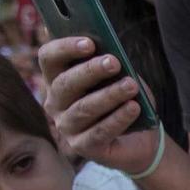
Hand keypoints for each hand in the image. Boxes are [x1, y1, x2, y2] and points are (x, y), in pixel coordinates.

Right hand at [39, 36, 158, 174]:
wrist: (141, 139)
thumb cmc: (125, 100)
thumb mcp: (120, 77)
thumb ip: (111, 64)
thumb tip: (111, 52)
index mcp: (57, 78)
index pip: (48, 58)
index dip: (65, 48)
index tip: (89, 42)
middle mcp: (55, 102)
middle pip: (65, 83)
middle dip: (90, 71)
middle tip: (114, 62)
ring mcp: (66, 126)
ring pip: (84, 108)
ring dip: (109, 95)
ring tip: (131, 86)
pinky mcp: (82, 147)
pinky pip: (99, 131)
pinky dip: (118, 118)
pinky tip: (134, 108)